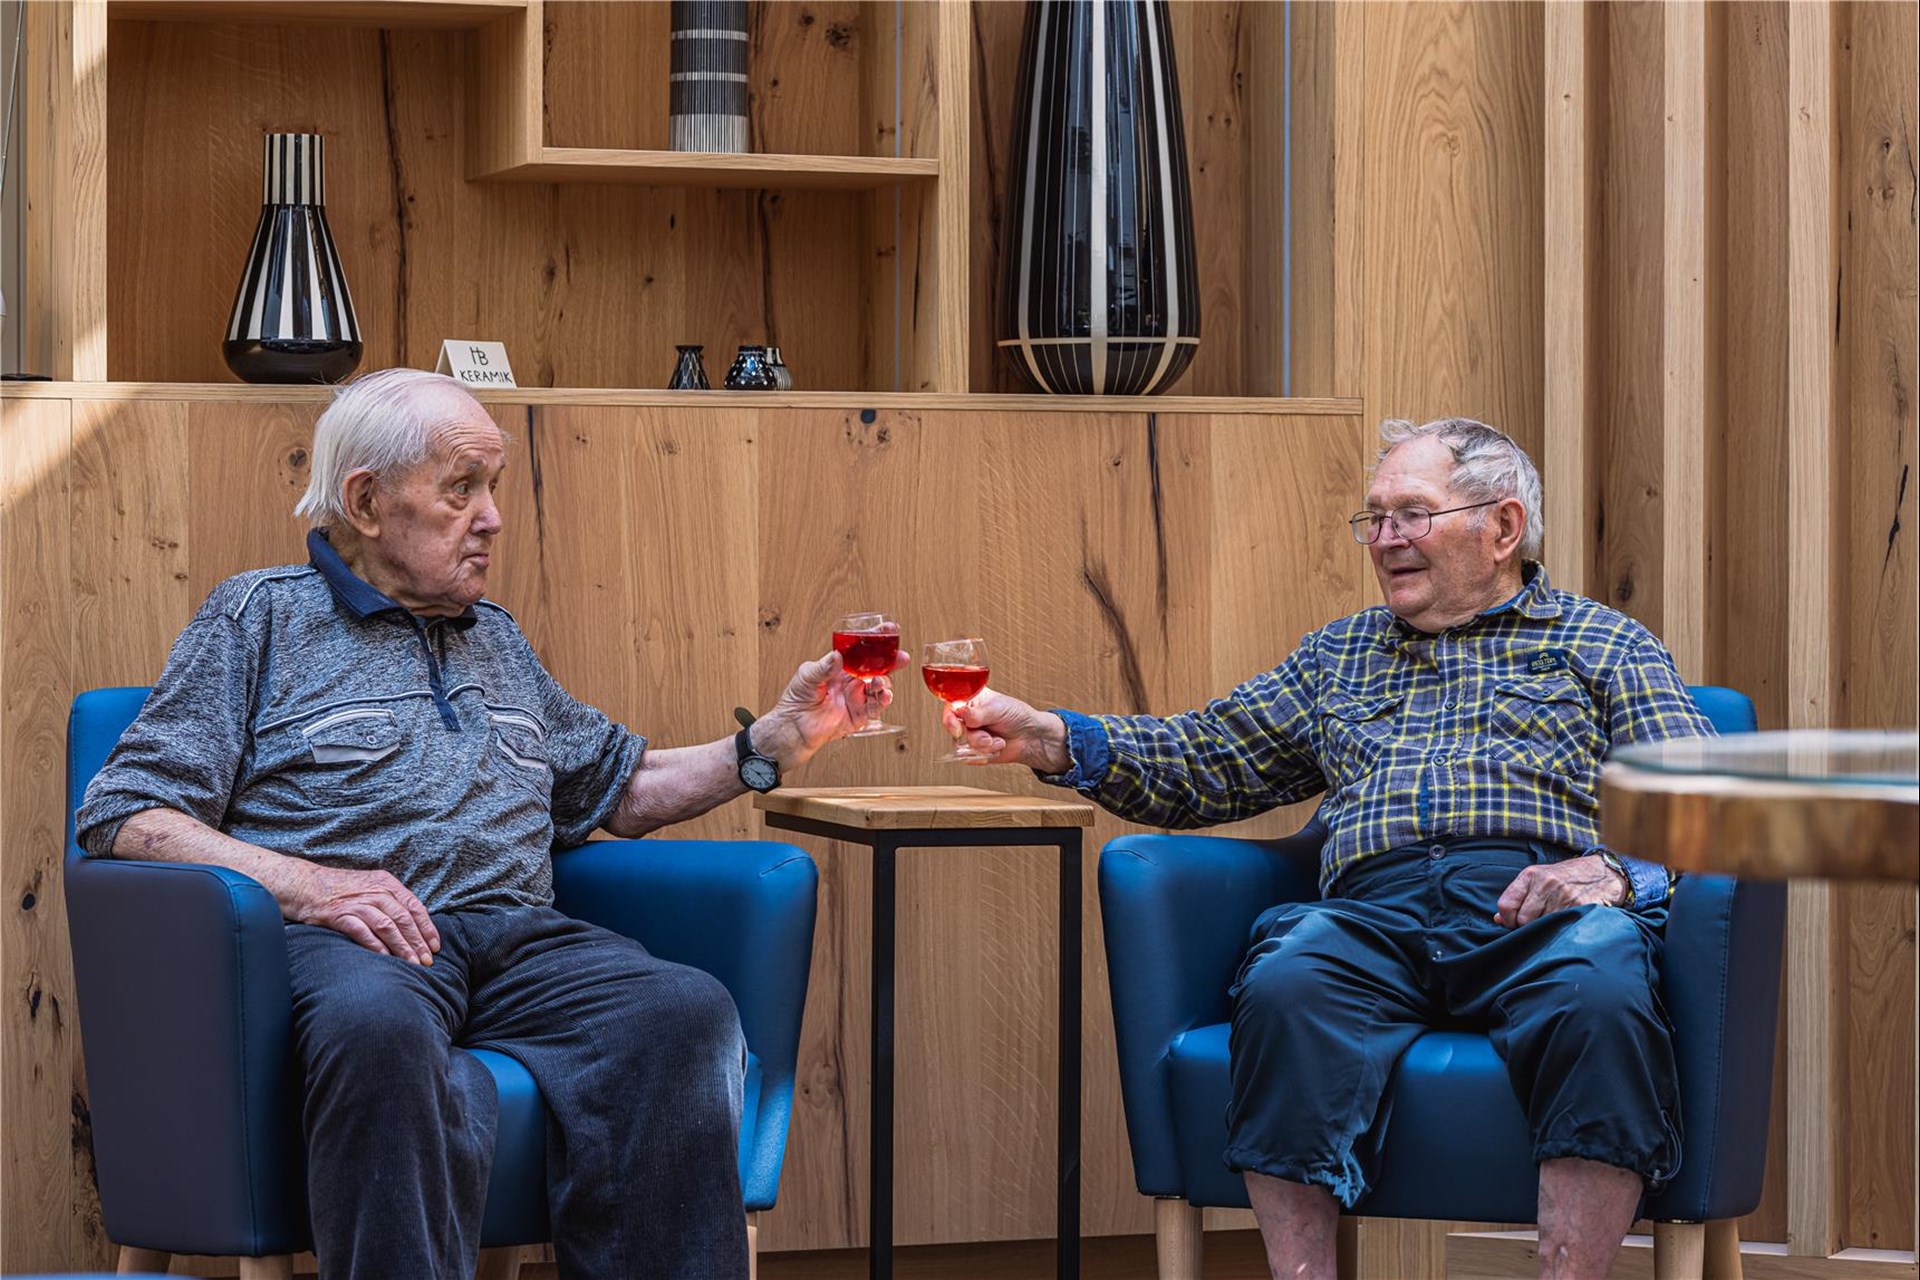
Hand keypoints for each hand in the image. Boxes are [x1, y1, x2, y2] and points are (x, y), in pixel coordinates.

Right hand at [284, 864, 440, 963]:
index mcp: (386, 883)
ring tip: (411, 964)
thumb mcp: (370, 886)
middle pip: (404, 919)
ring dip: (402, 947)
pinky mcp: (340, 915)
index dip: (427, 927)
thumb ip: (390, 900)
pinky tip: (385, 959)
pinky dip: (376, 946)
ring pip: (388, 926)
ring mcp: (357, 903)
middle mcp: (375, 891)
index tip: (435, 946)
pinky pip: (362, 932)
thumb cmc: (339, 889)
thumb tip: (411, 925)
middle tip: (427, 961)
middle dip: (418, 942)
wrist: (304, 884)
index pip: (414, 907)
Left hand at [754, 649, 911, 767]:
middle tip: (901, 657)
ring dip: (885, 682)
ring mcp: (856, 698)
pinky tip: (885, 695)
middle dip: (891, 661)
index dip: (875, 640)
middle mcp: (851, 682)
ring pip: (879, 687)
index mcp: (841, 668)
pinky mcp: (859, 716)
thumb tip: (838, 656)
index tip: (887, 629)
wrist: (794, 727)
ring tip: (880, 681)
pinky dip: (883, 701)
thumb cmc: (796, 699)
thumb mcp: (807, 675)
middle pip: (877, 668)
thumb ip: (824, 666)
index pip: (862, 651)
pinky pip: (876, 707)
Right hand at [942, 687, 1069, 772]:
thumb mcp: (998, 708)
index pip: (950, 706)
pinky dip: (986, 754)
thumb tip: (960, 713)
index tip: (958, 729)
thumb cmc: (1017, 715)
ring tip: (998, 740)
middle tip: (986, 737)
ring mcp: (970, 733)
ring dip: (984, 745)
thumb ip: (978, 713)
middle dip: (974, 735)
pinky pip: (970, 756)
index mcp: (970, 700)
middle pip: (953, 728)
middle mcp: (967, 717)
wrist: (1031, 736)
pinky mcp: (974, 750)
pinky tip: (998, 747)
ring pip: (963, 744)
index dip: (950, 718)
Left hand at [1493, 855, 1628, 927]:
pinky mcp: (1580, 906)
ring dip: (1547, 928)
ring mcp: (1563, 895)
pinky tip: (1567, 921)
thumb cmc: (1567, 878)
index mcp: (1530, 875)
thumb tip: (1499, 920)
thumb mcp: (1539, 879)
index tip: (1514, 923)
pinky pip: (1561, 927)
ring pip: (1542, 925)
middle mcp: (1545, 883)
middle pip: (1523, 920)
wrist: (1604, 873)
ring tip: (1556, 919)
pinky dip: (1562, 928)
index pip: (1506, 904)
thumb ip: (1518, 897)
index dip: (1508, 919)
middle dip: (1529, 926)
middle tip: (1540, 922)